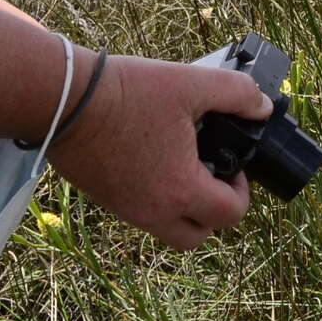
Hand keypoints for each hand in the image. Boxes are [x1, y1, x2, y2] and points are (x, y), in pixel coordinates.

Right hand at [46, 54, 272, 249]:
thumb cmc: (125, 93)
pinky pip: (139, 213)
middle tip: (213, 175)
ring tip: (182, 164)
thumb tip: (263, 108)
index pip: (230, 215)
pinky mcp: (103, 198)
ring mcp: (124, 209)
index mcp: (181, 191)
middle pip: (196, 236)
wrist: (58, 96)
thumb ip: (238, 95)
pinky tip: (152, 158)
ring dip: (183, 208)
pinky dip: (154, 198)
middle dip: (213, 212)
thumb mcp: (191, 84)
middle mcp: (152, 211)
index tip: (235, 165)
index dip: (243, 191)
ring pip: (165, 228)